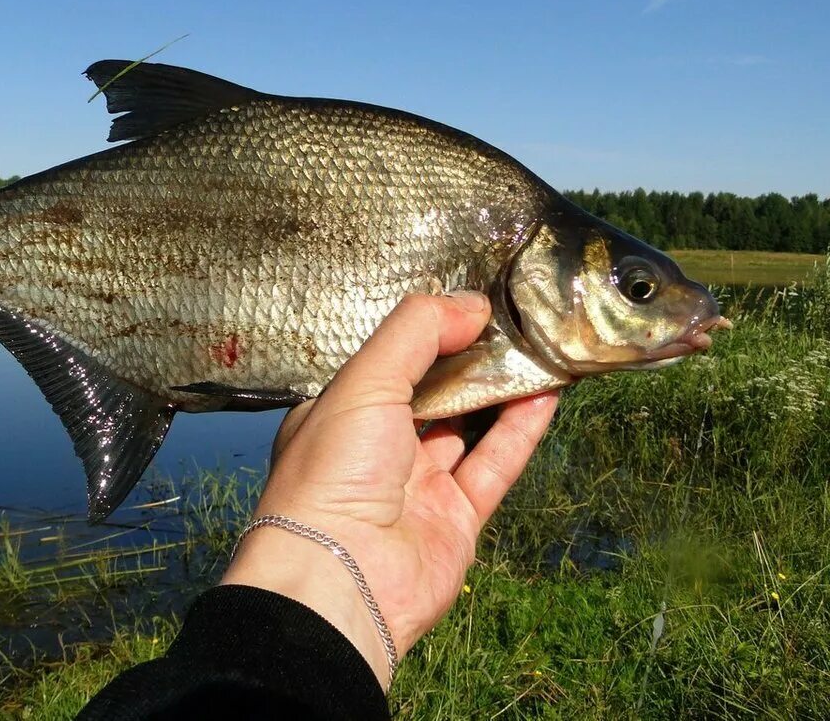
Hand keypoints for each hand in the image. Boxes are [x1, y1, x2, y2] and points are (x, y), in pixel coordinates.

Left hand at [220, 292, 558, 686]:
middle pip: (431, 392)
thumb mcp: (364, 380)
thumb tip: (470, 304)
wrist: (342, 577)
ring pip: (467, 427)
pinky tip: (545, 394)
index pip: (385, 361)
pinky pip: (492, 466)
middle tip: (512, 320)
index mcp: (337, 413)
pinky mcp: (455, 519)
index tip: (468, 301)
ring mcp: (416, 485)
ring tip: (539, 347)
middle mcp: (374, 447)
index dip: (425, 332)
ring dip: (501, 390)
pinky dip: (518, 431)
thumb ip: (415, 332)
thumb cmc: (334, 470)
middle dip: (468, 358)